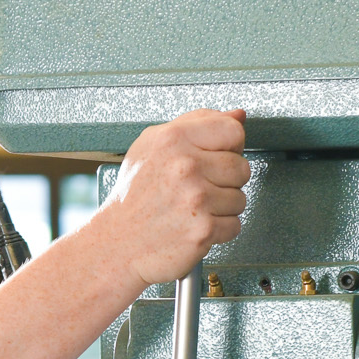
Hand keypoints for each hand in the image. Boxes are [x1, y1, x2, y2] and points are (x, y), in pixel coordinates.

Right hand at [88, 109, 249, 293]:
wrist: (116, 243)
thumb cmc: (134, 196)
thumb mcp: (152, 145)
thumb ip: (197, 123)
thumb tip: (238, 115)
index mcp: (173, 139)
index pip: (233, 130)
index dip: (229, 146)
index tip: (215, 158)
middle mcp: (185, 167)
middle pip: (241, 167)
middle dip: (225, 181)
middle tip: (197, 189)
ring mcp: (196, 199)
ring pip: (240, 198)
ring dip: (222, 207)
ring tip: (193, 209)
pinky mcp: (203, 230)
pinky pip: (234, 225)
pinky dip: (219, 230)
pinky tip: (195, 225)